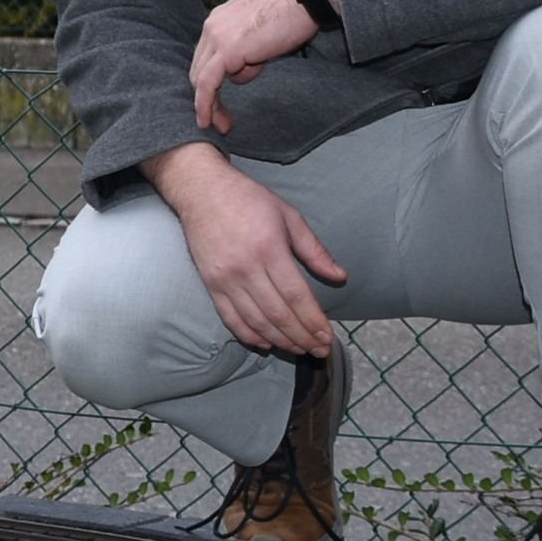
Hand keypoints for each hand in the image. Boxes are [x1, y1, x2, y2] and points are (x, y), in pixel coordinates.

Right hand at [138, 143, 348, 355]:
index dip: (313, 320)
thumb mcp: (289, 216)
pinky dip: (249, 335)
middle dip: (302, 336)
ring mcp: (225, 279)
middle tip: (320, 350)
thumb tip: (340, 277)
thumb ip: (314, 250)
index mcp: (269, 249)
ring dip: (280, 340)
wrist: (201, 190)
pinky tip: (266, 343)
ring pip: (256, 321)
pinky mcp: (210, 284)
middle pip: (278, 313)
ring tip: (299, 350)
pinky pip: (231, 318)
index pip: (296, 295)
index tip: (328, 336)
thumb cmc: (248, 199)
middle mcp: (246, 268)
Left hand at [190, 0, 318, 133]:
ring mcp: (217, 37)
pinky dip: (205, 103)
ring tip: (224, 124)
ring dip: (209, 105)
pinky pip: (208, 83)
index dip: (209, 82)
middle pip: (199, 69)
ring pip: (201, 78)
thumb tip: (244, 67)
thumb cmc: (292, 14)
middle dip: (206, 97)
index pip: (205, 57)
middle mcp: (212, 26)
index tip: (218, 103)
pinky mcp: (227, 50)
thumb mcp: (261, 34)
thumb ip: (247, 49)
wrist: (305, 0)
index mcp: (219, 20)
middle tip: (219, 121)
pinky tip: (208, 120)